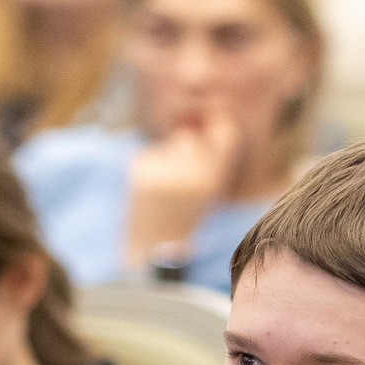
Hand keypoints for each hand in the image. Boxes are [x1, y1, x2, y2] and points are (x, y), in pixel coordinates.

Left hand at [124, 114, 243, 265]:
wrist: (155, 247)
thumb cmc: (185, 216)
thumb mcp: (210, 190)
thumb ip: (213, 157)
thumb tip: (206, 116)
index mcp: (213, 179)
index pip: (225, 131)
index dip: (218, 123)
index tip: (211, 123)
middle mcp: (191, 173)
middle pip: (188, 137)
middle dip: (184, 150)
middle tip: (178, 177)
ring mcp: (164, 171)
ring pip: (167, 144)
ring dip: (166, 157)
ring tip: (164, 185)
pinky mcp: (139, 169)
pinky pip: (148, 153)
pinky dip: (148, 166)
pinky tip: (149, 189)